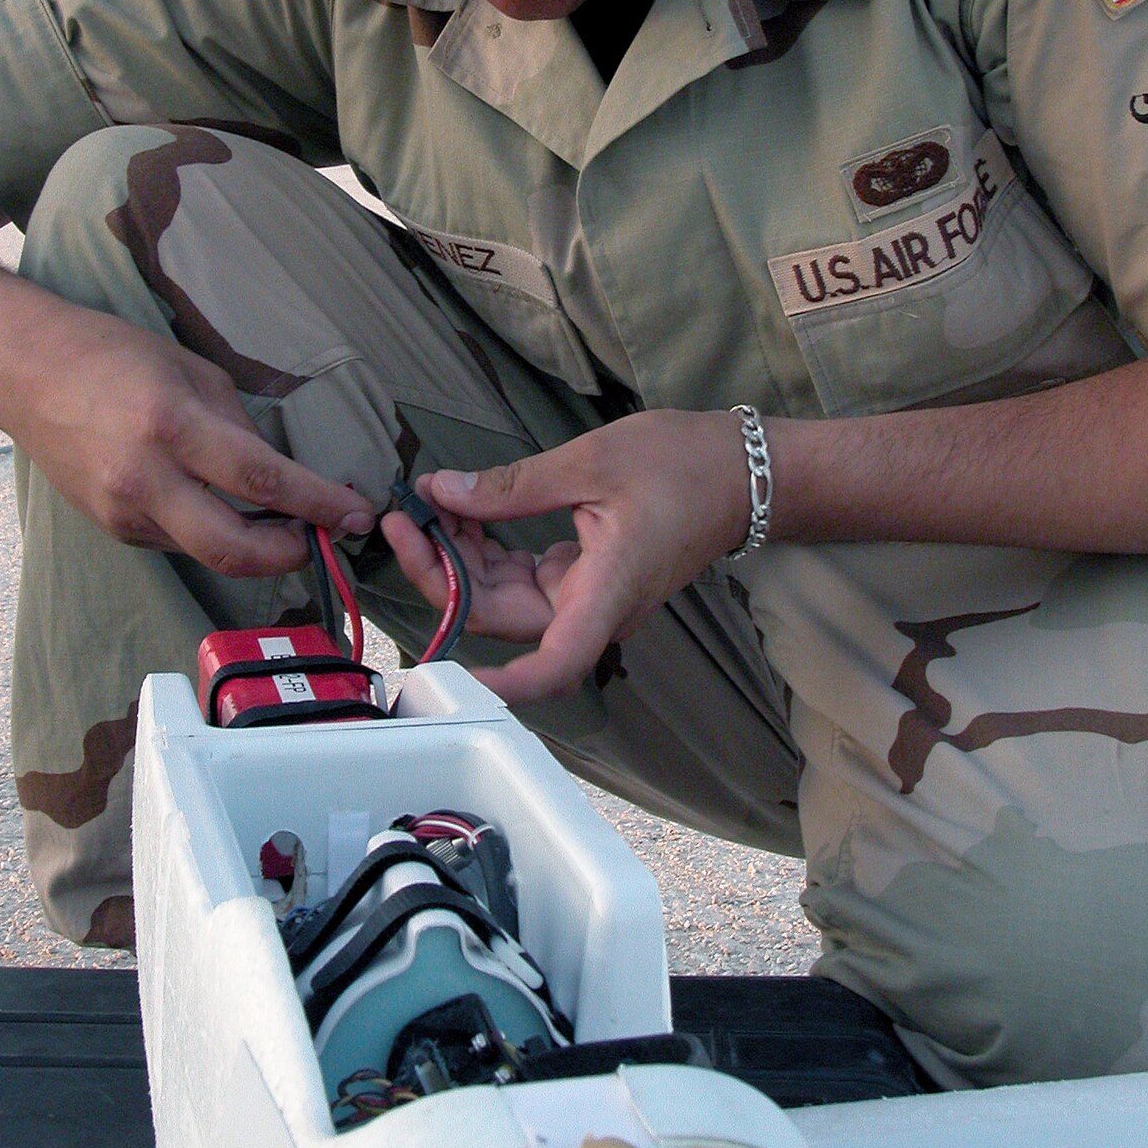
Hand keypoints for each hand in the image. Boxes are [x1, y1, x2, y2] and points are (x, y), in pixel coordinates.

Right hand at [3, 303, 374, 574]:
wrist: (23, 373)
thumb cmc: (112, 355)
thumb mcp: (190, 370)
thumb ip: (237, 426)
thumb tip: (278, 473)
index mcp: (171, 425)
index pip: (260, 478)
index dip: (317, 504)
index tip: (356, 515)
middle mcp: (144, 478)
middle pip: (232, 549)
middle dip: (289, 555)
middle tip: (319, 538)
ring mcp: (122, 511)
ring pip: (205, 552)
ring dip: (252, 546)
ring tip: (281, 521)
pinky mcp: (111, 527)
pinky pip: (177, 542)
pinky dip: (211, 532)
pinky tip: (222, 507)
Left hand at [380, 409, 753, 702]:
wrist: (741, 469)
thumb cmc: (682, 464)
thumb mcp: (591, 462)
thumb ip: (512, 486)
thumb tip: (443, 492)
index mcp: (606, 591)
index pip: (553, 665)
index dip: (501, 685)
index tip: (448, 674)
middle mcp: (594, 607)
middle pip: (503, 620)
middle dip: (445, 574)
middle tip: (406, 519)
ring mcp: (587, 595)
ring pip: (506, 599)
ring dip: (462, 558)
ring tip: (430, 503)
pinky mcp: (583, 576)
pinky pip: (522, 578)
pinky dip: (487, 548)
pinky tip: (463, 508)